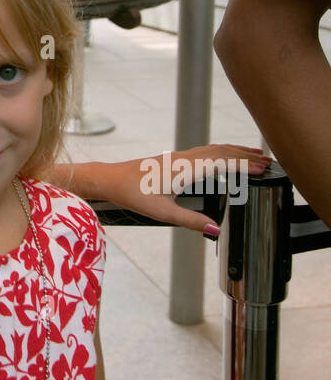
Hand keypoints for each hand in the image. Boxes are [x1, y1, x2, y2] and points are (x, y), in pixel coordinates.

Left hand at [91, 145, 270, 233]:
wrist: (111, 179)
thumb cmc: (132, 194)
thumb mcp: (163, 212)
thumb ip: (191, 221)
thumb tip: (216, 230)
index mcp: (184, 169)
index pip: (222, 163)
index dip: (244, 166)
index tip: (263, 169)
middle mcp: (184, 159)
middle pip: (221, 152)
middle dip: (245, 156)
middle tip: (268, 161)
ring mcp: (179, 157)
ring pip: (213, 149)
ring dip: (234, 152)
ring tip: (253, 157)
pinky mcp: (174, 159)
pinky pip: (204, 152)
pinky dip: (221, 153)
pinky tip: (224, 159)